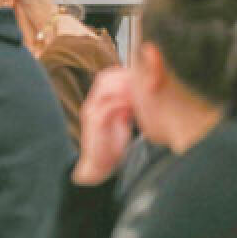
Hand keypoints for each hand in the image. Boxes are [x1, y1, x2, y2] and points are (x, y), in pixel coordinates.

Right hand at [74, 67, 134, 185]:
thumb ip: (128, 106)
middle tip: (144, 78)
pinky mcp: (95, 122)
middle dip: (125, 76)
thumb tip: (141, 95)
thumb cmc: (111, 144)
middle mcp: (93, 103)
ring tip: (140, 88)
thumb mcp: (122, 120)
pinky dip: (122, 102)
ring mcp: (92, 111)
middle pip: (105, 78)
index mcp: (98, 101)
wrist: (99, 165)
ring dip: (124, 87)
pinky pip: (108, 106)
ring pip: (105, 88)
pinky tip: (133, 104)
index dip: (125, 73)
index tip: (144, 74)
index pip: (108, 77)